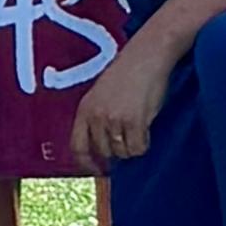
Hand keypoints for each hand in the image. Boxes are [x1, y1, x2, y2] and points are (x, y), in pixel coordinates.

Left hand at [70, 31, 176, 170]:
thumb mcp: (102, 94)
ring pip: (123, 152)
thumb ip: (97, 118)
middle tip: (129, 134)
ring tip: (138, 124)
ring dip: (132, 145)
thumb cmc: (128, 74)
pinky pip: (138, 148)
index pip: (77, 146)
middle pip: (105, 152)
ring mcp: (114, 120)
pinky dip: (144, 143)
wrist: (147, 56)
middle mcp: (96, 116)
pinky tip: (146, 125)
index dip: (87, 162)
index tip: (98, 169)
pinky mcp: (134, 122)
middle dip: (117, 150)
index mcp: (84, 109)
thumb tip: (102, 149)